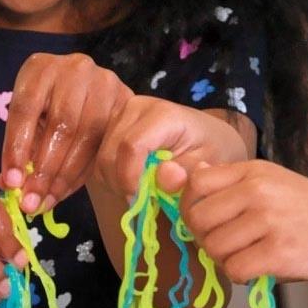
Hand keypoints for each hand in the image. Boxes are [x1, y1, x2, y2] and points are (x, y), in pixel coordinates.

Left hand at [0, 52, 132, 213]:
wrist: (89, 98)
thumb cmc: (50, 112)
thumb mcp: (30, 123)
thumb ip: (19, 149)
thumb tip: (10, 185)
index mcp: (40, 67)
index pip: (25, 109)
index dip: (17, 148)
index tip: (12, 183)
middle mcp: (75, 68)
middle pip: (60, 124)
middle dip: (45, 170)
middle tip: (32, 202)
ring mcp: (104, 83)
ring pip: (86, 137)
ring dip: (66, 175)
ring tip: (49, 201)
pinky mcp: (125, 101)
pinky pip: (106, 143)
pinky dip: (85, 172)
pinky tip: (70, 190)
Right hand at [93, 95, 251, 200]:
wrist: (208, 135)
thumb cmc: (210, 151)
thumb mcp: (206, 166)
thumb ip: (186, 174)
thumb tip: (163, 176)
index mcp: (163, 114)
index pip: (132, 146)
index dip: (130, 178)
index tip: (138, 201)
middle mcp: (136, 106)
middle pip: (110, 153)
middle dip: (121, 184)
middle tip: (141, 200)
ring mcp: (121, 113)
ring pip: (101, 158)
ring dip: (115, 181)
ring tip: (139, 189)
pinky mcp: (111, 123)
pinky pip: (98, 157)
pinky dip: (111, 175)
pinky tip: (132, 179)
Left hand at [178, 160, 307, 283]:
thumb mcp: (273, 181)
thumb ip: (231, 182)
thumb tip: (184, 174)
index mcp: (254, 171)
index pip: (195, 184)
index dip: (192, 207)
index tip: (209, 221)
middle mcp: (259, 190)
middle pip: (197, 219)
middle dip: (206, 238)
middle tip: (230, 245)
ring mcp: (269, 221)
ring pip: (214, 248)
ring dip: (225, 260)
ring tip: (249, 256)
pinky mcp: (280, 252)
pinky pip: (235, 270)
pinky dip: (242, 275)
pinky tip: (260, 269)